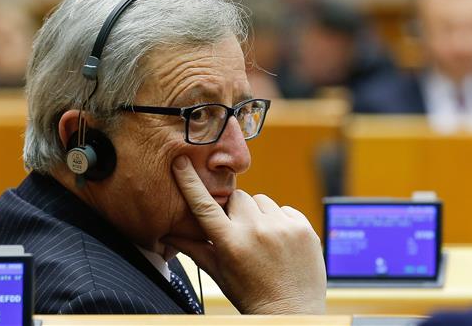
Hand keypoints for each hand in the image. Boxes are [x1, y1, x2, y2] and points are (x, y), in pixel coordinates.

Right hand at [164, 155, 326, 313]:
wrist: (291, 312)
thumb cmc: (251, 295)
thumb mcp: (219, 273)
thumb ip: (194, 249)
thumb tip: (167, 235)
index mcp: (230, 243)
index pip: (203, 205)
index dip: (189, 181)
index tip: (181, 161)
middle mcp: (256, 230)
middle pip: (237, 197)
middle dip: (235, 210)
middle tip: (240, 232)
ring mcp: (283, 227)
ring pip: (262, 201)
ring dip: (259, 214)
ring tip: (262, 239)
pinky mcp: (303, 227)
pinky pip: (285, 209)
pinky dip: (280, 220)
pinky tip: (280, 241)